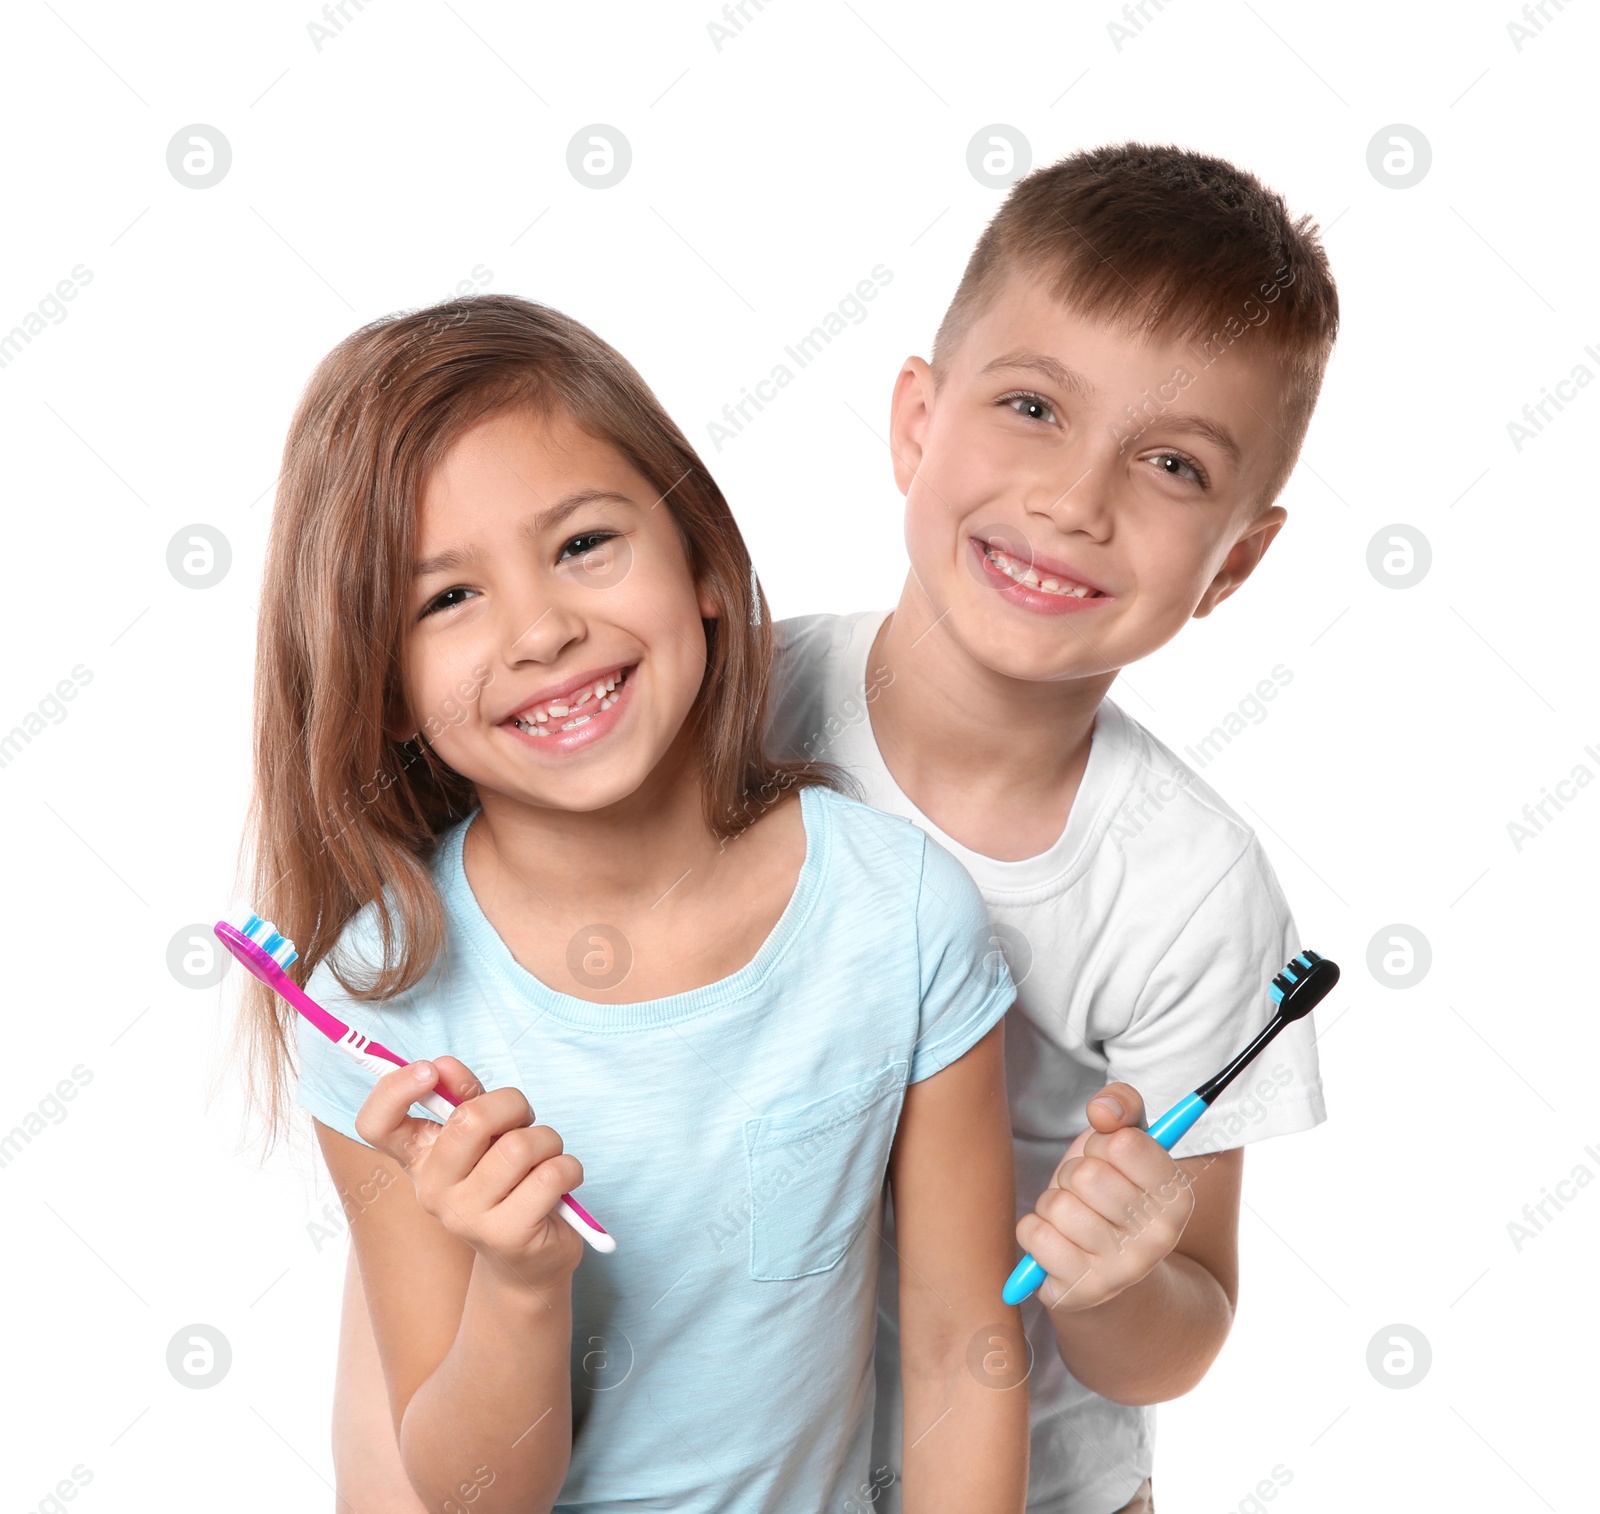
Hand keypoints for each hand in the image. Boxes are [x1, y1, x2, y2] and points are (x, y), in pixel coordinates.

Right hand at [354, 1055, 584, 1291]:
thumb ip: (465, 1098)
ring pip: (520, 1146)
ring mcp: (466, 1217)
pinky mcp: (507, 1236)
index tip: (430, 1070)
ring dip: (548, 1140)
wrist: (527, 1259)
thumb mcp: (484, 1137)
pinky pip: (551, 1175)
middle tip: (523, 1119)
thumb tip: (444, 1065)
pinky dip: (569, 1167)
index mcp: (419, 1159)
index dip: (394, 1088)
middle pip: (471, 1120)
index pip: (375, 1124)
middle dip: (513, 1104)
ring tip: (545, 1157)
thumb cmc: (506, 1182)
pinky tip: (562, 1181)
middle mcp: (432, 1190)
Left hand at [1016, 1082, 1194, 1312]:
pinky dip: (1034, 1229)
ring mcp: (1121, 1270)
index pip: (1123, 1143)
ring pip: (1058, 1205)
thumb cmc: (1112, 1196)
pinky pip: (1034, 1234)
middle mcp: (1159, 1239)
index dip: (1104, 1143)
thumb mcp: (1125, 1146)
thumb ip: (1123, 1107)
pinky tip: (1056, 1241)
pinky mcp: (1081, 1290)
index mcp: (1177, 1196)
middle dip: (1075, 1174)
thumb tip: (1103, 1109)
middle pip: (1087, 1175)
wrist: (1108, 1276)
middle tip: (1087, 1193)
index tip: (1111, 1160)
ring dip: (1053, 1203)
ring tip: (1072, 1218)